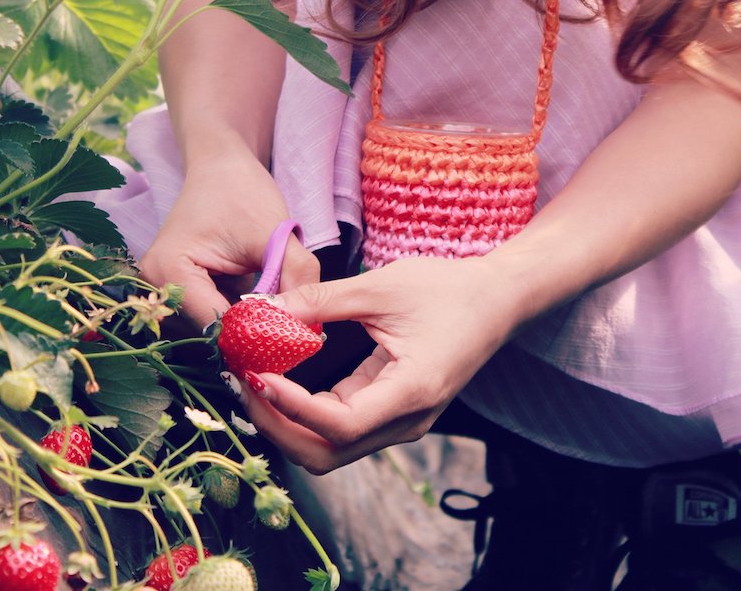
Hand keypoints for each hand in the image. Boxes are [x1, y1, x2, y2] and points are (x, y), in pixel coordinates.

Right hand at [139, 151, 318, 327]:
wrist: (222, 166)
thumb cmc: (243, 191)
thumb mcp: (276, 235)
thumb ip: (294, 279)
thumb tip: (308, 325)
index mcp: (169, 270)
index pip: (214, 324)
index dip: (254, 334)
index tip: (291, 337)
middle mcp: (155, 286)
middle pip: (209, 333)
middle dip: (251, 334)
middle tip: (291, 334)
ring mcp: (163, 290)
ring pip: (212, 330)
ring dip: (246, 328)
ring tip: (280, 318)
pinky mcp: (179, 290)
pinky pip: (211, 317)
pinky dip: (239, 317)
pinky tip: (262, 308)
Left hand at [235, 255, 520, 473]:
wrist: (498, 299)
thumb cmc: (448, 288)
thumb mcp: (380, 286)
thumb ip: (319, 302)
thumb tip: (260, 309)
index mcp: (411, 392)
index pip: (339, 424)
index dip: (290, 406)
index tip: (256, 373)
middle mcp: (407, 421)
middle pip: (326, 453)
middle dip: (276, 424)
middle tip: (242, 381)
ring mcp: (401, 423)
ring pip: (330, 448)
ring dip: (286, 422)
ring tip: (253, 379)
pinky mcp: (393, 414)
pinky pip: (340, 429)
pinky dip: (304, 412)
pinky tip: (280, 378)